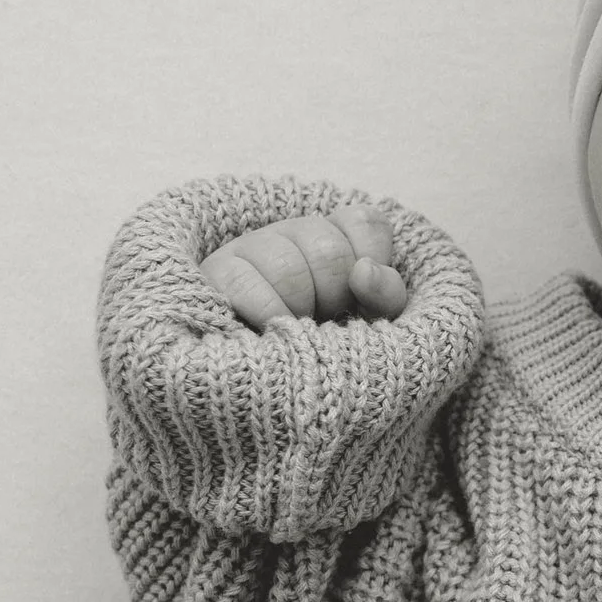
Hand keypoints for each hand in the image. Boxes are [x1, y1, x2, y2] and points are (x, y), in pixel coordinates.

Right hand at [202, 205, 409, 330]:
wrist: (266, 378)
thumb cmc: (324, 347)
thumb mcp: (369, 325)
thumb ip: (385, 296)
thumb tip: (365, 270)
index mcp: (335, 237)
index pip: (365, 223)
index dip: (371, 262)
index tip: (359, 295)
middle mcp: (293, 232)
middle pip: (329, 250)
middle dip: (334, 297)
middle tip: (324, 320)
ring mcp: (252, 246)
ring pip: (288, 267)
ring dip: (299, 309)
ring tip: (295, 329)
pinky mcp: (216, 272)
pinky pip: (245, 284)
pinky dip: (267, 314)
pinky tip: (271, 331)